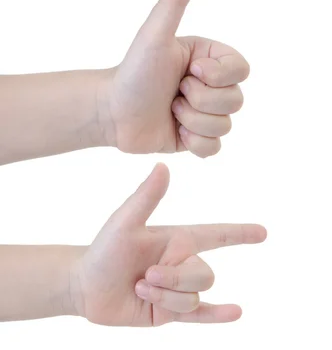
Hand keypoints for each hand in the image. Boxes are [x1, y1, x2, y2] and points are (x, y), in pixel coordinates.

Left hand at [70, 163, 265, 325]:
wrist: (87, 287)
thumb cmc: (105, 249)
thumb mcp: (124, 222)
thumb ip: (146, 197)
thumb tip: (163, 166)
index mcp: (176, 239)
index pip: (215, 235)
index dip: (239, 233)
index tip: (262, 232)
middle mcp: (181, 263)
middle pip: (203, 275)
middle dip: (174, 280)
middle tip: (144, 276)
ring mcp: (177, 289)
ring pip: (194, 297)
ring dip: (166, 296)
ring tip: (140, 288)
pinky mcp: (170, 312)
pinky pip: (200, 315)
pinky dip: (218, 316)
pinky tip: (236, 312)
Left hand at [98, 0, 248, 157]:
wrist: (112, 111)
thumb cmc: (133, 70)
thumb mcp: (154, 36)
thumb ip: (172, 4)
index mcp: (210, 58)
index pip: (241, 70)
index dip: (217, 75)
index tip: (188, 70)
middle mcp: (212, 84)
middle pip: (236, 100)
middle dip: (199, 100)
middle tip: (173, 92)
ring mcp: (206, 112)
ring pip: (226, 125)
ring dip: (192, 120)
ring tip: (170, 110)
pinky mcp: (197, 137)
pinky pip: (215, 148)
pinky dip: (193, 142)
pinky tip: (174, 130)